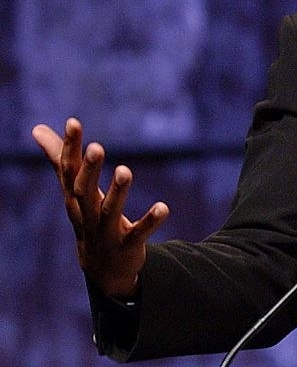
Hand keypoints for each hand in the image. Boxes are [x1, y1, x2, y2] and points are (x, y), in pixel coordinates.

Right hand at [33, 117, 168, 298]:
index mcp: (75, 198)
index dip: (69, 147)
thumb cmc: (88, 218)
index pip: (68, 170)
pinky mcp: (127, 246)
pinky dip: (150, 221)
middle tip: (97, 147)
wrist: (102, 269)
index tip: (73, 122)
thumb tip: (37, 128)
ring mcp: (105, 232)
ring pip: (109, 212)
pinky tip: (164, 207)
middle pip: (83, 191)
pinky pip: (139, 234)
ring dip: (117, 192)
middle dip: (89, 170)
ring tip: (126, 170)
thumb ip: (60, 158)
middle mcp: (86, 214)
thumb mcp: (74, 189)